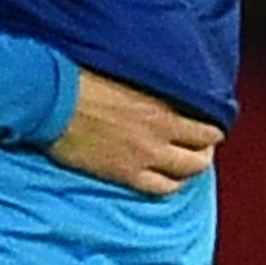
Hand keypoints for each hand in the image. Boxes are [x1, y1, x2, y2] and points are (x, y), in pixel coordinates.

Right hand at [49, 70, 223, 194]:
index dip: (212, 129)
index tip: (207, 126)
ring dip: (192, 169)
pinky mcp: (125, 174)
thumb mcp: (129, 76)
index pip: (207, 126)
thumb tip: (165, 89)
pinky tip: (168, 180)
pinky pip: (161, 189)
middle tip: (201, 148)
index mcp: (164, 107)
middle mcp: (160, 134)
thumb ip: (153, 87)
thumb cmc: (84, 79)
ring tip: (187, 165)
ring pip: (187, 173)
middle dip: (206, 151)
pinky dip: (170, 185)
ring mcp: (145, 158)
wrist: (53, 101)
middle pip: (203, 153)